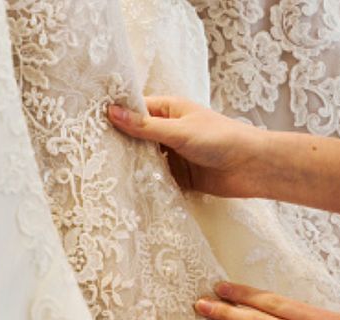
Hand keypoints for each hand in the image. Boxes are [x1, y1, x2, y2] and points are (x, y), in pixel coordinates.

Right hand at [108, 96, 339, 220]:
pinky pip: (154, 179)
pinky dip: (143, 183)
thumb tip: (112, 113)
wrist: (253, 169)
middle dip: (117, 144)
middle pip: (135, 136)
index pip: (134, 110)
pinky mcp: (177, 177)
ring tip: (98, 172)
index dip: (114, 115)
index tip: (88, 123)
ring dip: (129, 166)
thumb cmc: (221, 139)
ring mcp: (172, 154)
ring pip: (143, 159)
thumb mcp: (180, 131)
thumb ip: (146, 127)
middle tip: (87, 152)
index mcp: (169, 110)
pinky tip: (123, 189)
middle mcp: (168, 130)